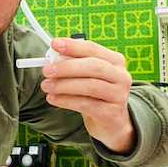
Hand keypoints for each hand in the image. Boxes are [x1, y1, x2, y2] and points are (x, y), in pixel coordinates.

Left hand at [41, 37, 134, 153]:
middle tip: (47, 70)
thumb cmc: (95, 94)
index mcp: (115, 61)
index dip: (73, 46)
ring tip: (46, 86)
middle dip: (67, 67)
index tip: (55, 44)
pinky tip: (53, 99)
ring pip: (90, 86)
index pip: (93, 49)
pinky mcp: (111, 113)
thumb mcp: (87, 76)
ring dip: (64, 85)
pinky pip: (86, 104)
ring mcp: (118, 95)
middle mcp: (121, 76)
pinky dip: (66, 100)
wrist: (111, 122)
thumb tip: (53, 57)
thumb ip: (74, 64)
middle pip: (93, 66)